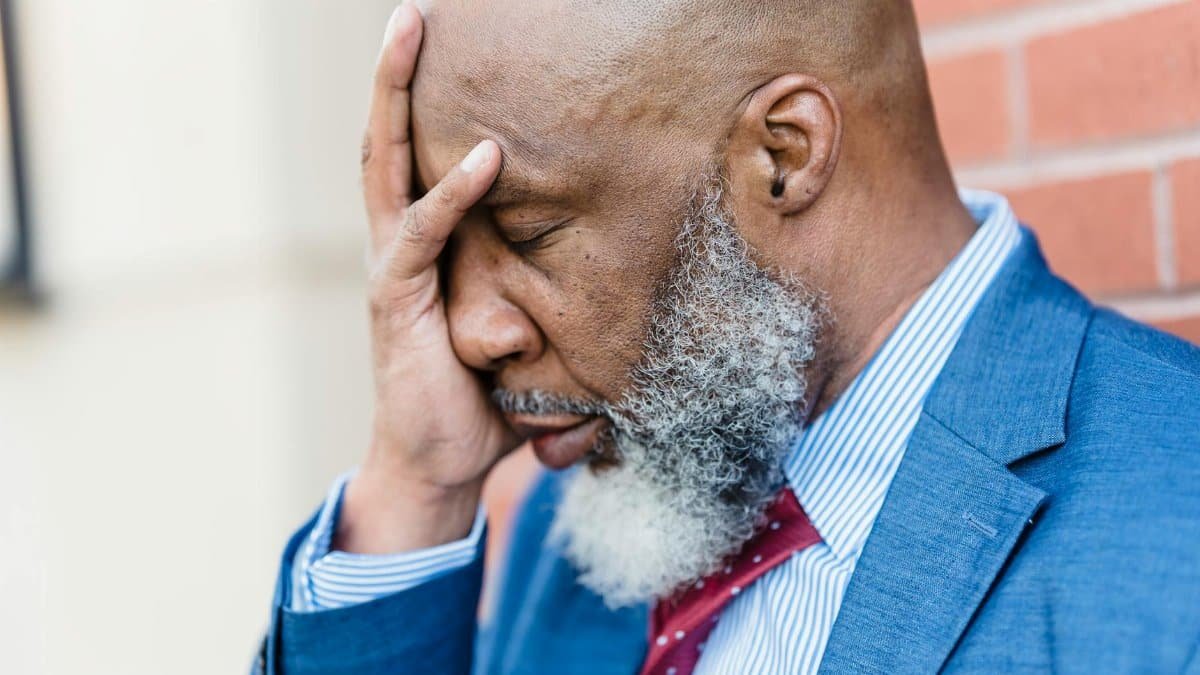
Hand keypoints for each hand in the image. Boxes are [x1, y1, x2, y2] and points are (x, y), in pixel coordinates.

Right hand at [335, 4, 518, 553]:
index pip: (411, 155)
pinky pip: (422, 235)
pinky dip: (451, 194)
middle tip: (410, 12)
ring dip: (396, 100)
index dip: (416, 98)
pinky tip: (486, 156)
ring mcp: (389, 268)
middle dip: (393, 74)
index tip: (435, 44)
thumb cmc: (478, 393)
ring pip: (384, 167)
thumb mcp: (512, 323)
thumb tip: (609, 262)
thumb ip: (534, 282)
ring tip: (412, 38)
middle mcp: (394, 243)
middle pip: (385, 141)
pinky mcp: (396, 301)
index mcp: (417, 244)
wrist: (439, 461)